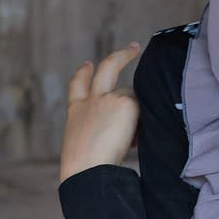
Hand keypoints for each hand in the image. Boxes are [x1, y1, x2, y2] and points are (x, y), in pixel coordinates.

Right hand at [58, 44, 141, 180]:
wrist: (87, 171)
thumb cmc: (86, 168)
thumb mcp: (86, 142)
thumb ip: (102, 127)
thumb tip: (129, 125)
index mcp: (76, 111)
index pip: (78, 84)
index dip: (83, 73)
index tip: (88, 63)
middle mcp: (91, 100)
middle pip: (107, 68)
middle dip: (122, 55)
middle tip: (134, 47)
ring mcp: (108, 98)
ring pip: (132, 97)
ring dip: (136, 115)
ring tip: (131, 141)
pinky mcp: (126, 102)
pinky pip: (142, 109)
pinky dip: (141, 125)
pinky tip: (133, 142)